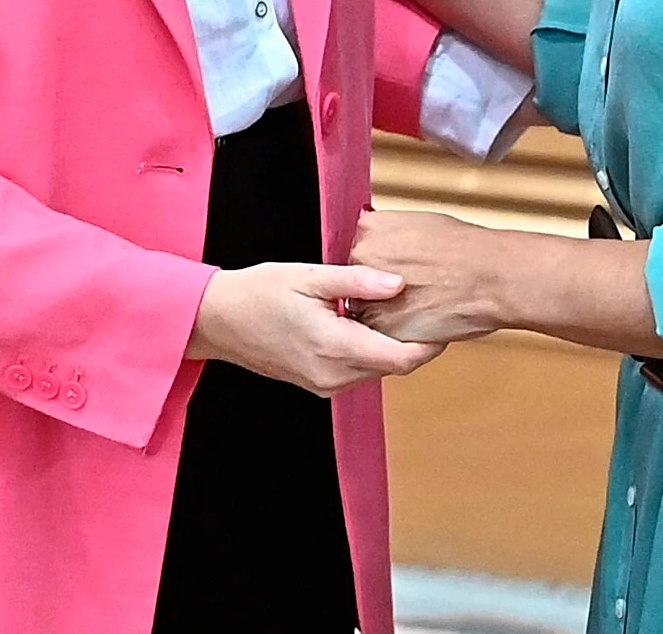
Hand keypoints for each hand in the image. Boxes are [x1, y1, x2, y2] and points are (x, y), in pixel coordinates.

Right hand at [189, 264, 445, 395]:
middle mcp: (333, 375)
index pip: (402, 358)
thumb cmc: (260, 291)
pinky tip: (367, 322)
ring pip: (378, 370)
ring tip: (401, 310)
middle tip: (431, 307)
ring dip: (393, 346)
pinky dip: (371, 351)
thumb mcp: (309, 276)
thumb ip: (357, 281)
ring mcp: (325, 384)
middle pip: (396, 366)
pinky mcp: (318, 384)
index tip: (445, 316)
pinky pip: (358, 372)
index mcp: (335, 347)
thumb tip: (400, 283)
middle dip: (417, 341)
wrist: (217, 320)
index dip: (431, 342)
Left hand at [350, 210, 508, 344]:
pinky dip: (398, 331)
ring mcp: (368, 290)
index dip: (383, 264)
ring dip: (386, 310)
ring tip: (421, 303)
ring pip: (366, 308)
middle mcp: (362, 256)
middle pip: (358, 279)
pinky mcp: (380, 325)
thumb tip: (383, 241)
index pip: (360, 251)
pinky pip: (380, 332)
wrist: (492, 277)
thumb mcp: (422, 223)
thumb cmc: (468, 250)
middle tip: (416, 286)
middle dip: (380, 288)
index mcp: (370, 227)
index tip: (403, 268)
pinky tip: (422, 318)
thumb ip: (392, 233)